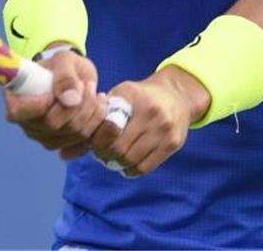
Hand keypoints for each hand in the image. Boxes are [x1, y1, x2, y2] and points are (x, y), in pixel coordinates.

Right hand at [4, 50, 108, 159]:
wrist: (75, 77)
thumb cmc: (62, 66)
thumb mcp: (64, 60)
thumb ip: (65, 76)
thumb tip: (71, 100)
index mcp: (16, 99)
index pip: (19, 112)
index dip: (42, 104)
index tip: (60, 89)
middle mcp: (26, 122)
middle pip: (52, 125)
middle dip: (77, 104)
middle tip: (87, 85)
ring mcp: (43, 136)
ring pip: (72, 134)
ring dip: (91, 111)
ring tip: (94, 91)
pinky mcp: (61, 143)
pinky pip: (82, 142)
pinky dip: (96, 123)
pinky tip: (98, 107)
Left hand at [89, 66, 210, 176]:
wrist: (178, 95)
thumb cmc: (142, 97)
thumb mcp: (124, 92)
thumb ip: (105, 109)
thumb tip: (85, 132)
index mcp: (133, 96)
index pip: (107, 128)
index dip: (97, 141)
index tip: (93, 143)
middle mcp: (150, 112)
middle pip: (119, 147)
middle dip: (106, 155)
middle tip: (101, 155)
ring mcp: (164, 129)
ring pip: (132, 159)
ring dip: (118, 164)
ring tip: (114, 160)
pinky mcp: (173, 143)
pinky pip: (146, 167)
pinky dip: (132, 170)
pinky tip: (127, 165)